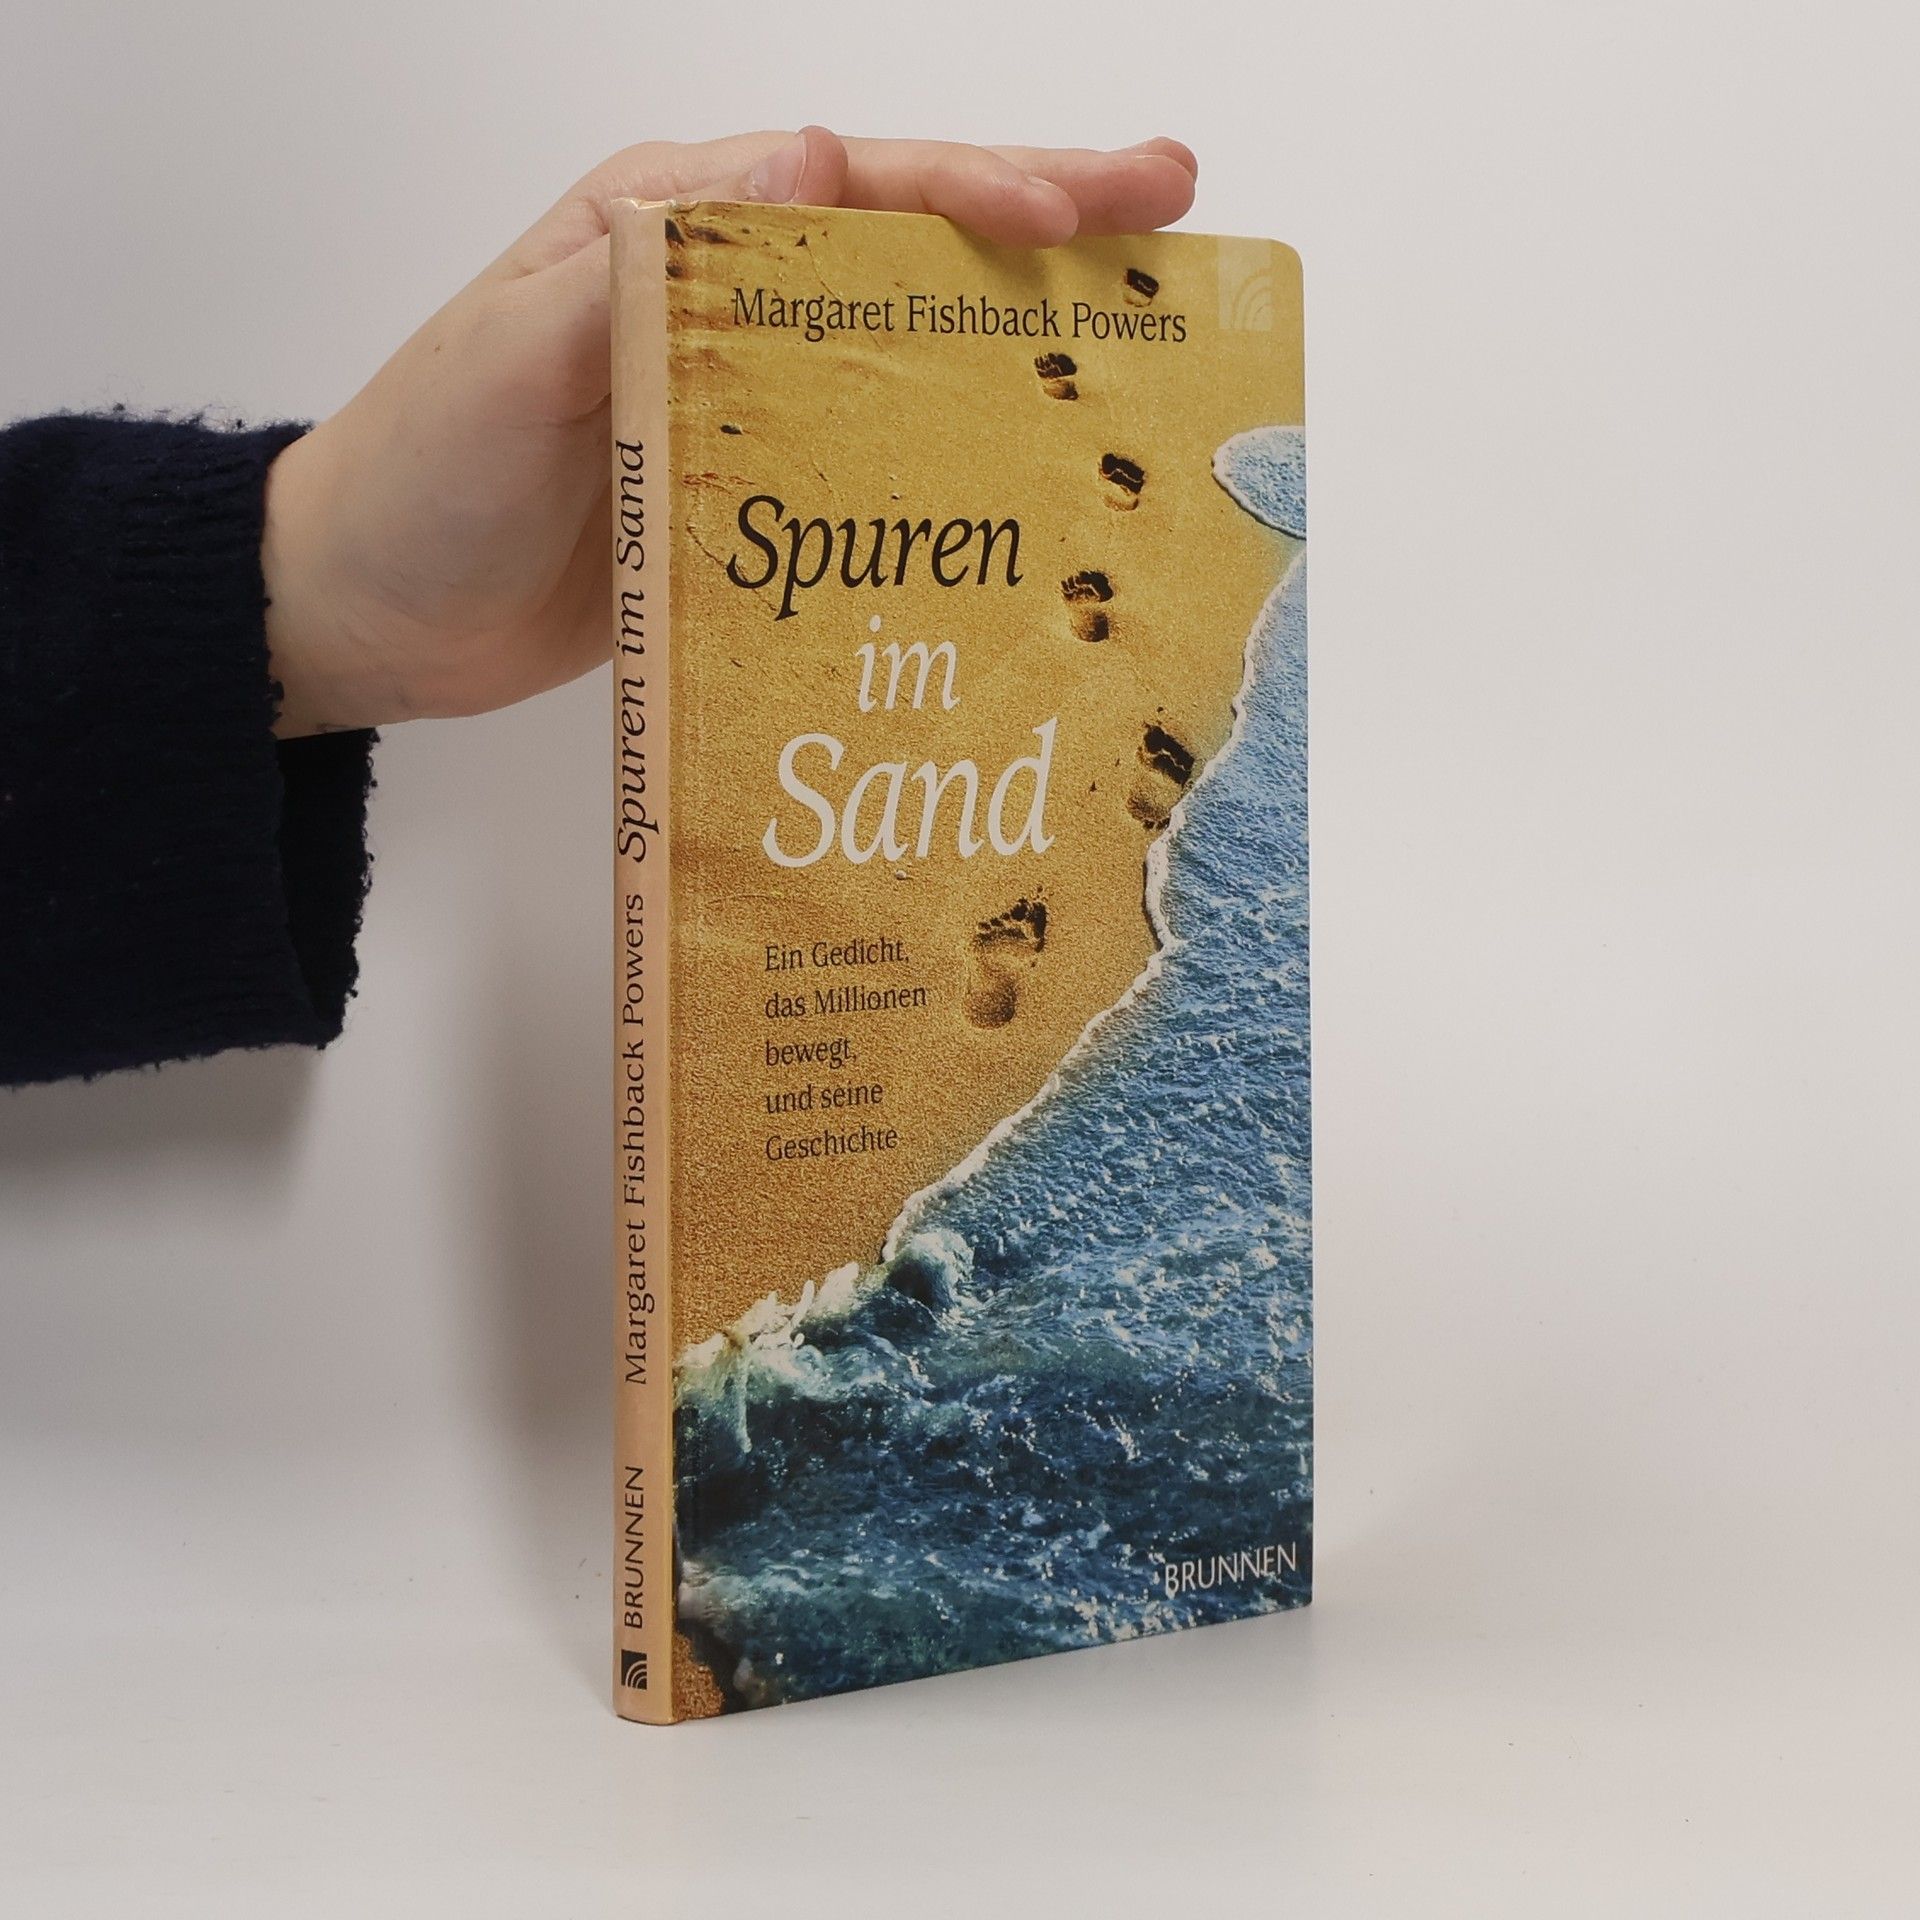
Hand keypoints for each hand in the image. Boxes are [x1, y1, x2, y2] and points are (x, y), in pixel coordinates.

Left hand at [261, 127, 1198, 735]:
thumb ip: (639, 271)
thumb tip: (802, 165)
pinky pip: (875, 449)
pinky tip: (1030, 472)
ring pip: (909, 340)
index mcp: (669, 228)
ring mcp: (742, 395)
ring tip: (1139, 330)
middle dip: (1043, 218)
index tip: (1075, 216)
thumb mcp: (511, 358)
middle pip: (907, 239)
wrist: (371, 614)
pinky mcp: (752, 487)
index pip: (851, 182)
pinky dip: (957, 447)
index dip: (974, 189)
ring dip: (1023, 330)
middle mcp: (720, 294)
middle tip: (1172, 208)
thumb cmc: (420, 478)